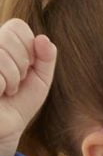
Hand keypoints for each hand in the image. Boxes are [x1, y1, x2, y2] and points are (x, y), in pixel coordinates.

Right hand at [0, 19, 55, 155]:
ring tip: (5, 90)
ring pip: (2, 55)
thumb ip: (45, 56)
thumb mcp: (40, 78)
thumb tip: (44, 39)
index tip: (26, 68)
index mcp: (0, 42)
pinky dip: (2, 87)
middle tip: (15, 82)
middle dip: (22, 65)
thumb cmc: (18, 102)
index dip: (29, 48)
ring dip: (12, 79)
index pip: (18, 26)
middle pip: (10, 37)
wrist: (4, 129)